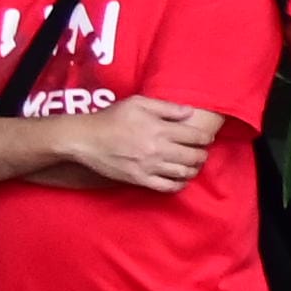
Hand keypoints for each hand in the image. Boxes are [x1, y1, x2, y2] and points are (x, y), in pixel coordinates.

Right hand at [72, 98, 223, 193]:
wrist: (84, 139)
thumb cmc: (111, 118)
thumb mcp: (138, 103)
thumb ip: (166, 107)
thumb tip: (189, 112)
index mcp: (160, 129)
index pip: (196, 137)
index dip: (206, 138)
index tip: (206, 138)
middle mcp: (158, 149)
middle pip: (194, 156)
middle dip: (202, 155)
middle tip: (201, 152)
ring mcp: (149, 166)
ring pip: (184, 173)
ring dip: (193, 170)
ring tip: (192, 165)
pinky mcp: (139, 179)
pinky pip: (167, 187)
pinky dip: (179, 185)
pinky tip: (180, 180)